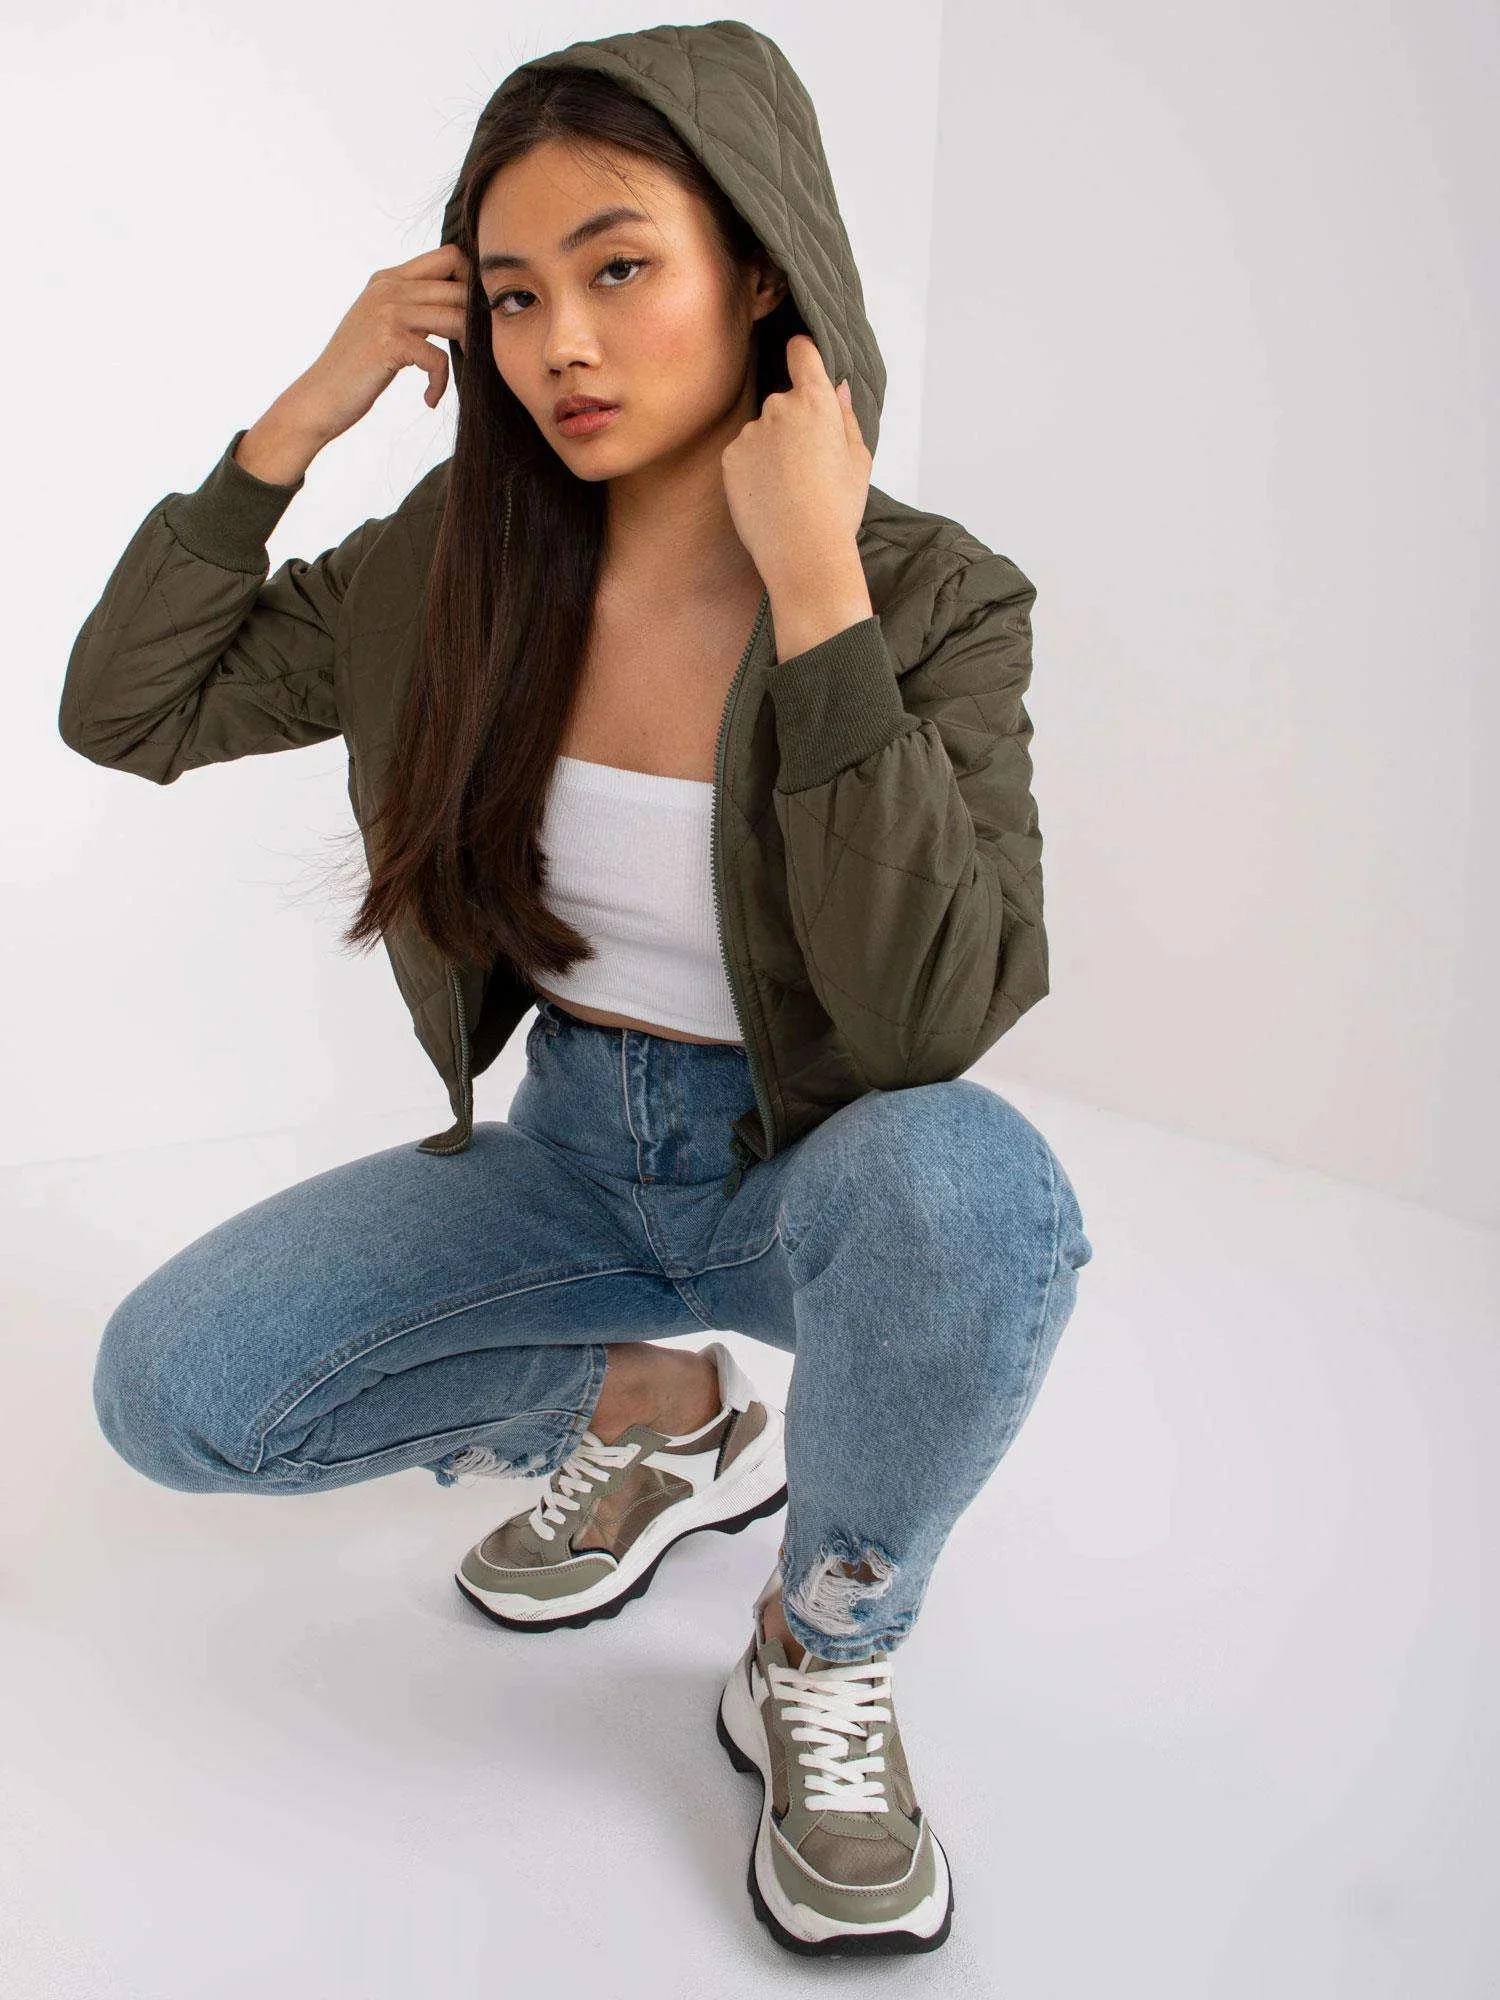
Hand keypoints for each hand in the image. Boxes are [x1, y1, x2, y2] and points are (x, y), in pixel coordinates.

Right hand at [279, 242, 472, 446]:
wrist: (320, 396)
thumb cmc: (357, 366)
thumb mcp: (382, 321)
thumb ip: (412, 305)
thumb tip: (459, 301)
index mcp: (388, 278)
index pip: (449, 256)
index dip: (472, 283)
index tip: (470, 317)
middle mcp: (388, 288)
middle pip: (459, 288)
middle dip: (475, 322)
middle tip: (470, 352)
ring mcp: (387, 312)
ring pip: (456, 319)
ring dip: (465, 350)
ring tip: (447, 373)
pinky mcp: (389, 342)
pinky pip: (439, 359)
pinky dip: (439, 383)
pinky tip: (429, 397)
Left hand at [720, 333, 871, 592]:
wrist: (802, 551)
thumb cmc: (838, 506)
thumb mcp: (859, 459)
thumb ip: (846, 417)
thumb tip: (838, 390)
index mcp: (816, 401)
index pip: (802, 353)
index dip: (803, 353)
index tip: (802, 357)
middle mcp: (778, 407)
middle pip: (784, 402)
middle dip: (795, 422)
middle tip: (810, 463)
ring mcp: (750, 432)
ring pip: (763, 432)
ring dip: (772, 448)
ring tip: (789, 488)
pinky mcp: (730, 457)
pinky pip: (744, 454)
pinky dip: (753, 469)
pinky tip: (769, 496)